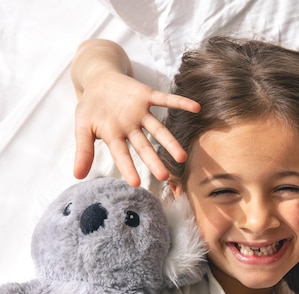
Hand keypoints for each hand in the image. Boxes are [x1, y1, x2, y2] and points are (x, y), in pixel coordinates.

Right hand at [74, 71, 199, 185]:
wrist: (99, 80)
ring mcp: (141, 113)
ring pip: (158, 129)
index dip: (128, 168)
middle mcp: (131, 128)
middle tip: (165, 176)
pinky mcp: (147, 96)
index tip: (135, 183)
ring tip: (182, 157)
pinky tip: (196, 108)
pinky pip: (166, 99)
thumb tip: (77, 175)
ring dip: (170, 142)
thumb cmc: (91, 107)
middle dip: (154, 161)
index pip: (121, 155)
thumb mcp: (81, 127)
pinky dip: (180, 102)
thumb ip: (83, 150)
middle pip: (144, 147)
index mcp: (115, 137)